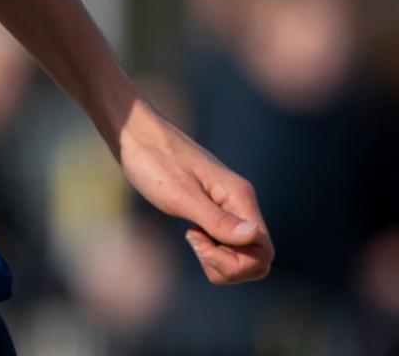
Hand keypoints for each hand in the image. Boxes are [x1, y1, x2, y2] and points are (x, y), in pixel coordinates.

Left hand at [115, 102, 272, 284]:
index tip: (200, 240)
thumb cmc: (154, 160)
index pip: (264, 252)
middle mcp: (241, 202)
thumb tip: (253, 237)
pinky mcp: (215, 207)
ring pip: (242, 253)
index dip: (236, 262)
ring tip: (190, 236)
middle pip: (257, 258)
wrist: (135, 133)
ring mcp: (229, 205)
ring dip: (218, 258)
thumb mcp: (181, 195)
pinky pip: (227, 242)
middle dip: (228, 265)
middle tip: (193, 240)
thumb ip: (218, 220)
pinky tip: (191, 232)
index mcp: (239, 198)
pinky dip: (211, 248)